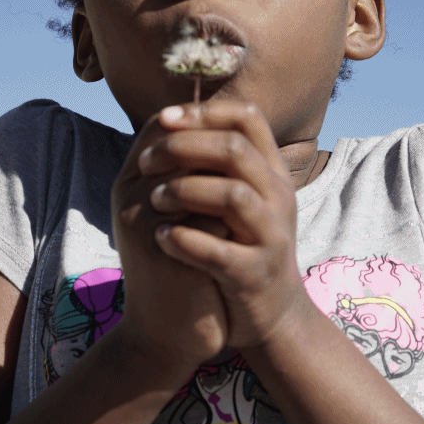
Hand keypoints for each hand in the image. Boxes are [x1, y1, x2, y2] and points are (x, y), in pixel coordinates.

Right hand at [111, 111, 229, 370]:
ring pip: (195, 177)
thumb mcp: (174, 214)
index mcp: (129, 181)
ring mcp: (141, 224)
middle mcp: (127, 196)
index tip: (232, 131)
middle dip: (217, 148)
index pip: (159, 126)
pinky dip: (232, 220)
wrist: (167, 331)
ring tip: (247, 195)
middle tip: (249, 157)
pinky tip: (242, 231)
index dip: (199, 120)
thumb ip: (186, 172)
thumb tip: (220, 127)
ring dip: (227, 182)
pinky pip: (209, 219)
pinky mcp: (162, 254)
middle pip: (177, 143)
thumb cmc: (179, 266)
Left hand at [139, 100, 309, 348]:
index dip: (204, 111)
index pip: (247, 118)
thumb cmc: (243, 247)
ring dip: (183, 191)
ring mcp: (272, 235)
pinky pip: (220, 251)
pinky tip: (162, 237)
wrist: (271, 313)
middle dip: (182, 147)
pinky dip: (184, 241)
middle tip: (145, 162)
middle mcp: (279, 197)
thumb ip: (218, 163)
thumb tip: (170, 118)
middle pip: (235, 149)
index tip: (164, 118)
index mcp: (272, 171)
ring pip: (233, 195)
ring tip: (152, 200)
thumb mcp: (240, 199)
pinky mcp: (257, 273)